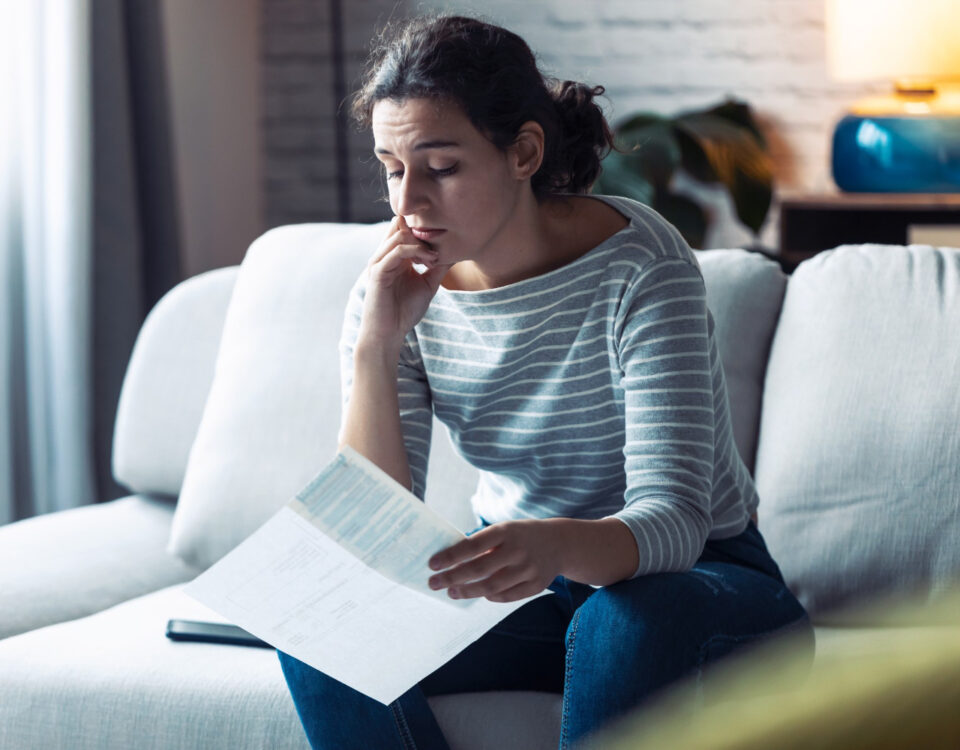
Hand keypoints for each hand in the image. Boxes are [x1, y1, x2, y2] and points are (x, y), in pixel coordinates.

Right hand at [358, 215, 451, 352]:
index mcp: (394, 256)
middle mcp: (384, 255)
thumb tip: (455, 252)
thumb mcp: (428, 284)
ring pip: (399, 234)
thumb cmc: (405, 311)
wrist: (388, 333)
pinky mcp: (378, 272)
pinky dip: (416, 252)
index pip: (404, 228)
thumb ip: (438, 267)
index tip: (440, 249)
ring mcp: (379, 262)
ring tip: (434, 259)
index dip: (423, 232)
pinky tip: (428, 263)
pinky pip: (397, 251)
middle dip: (422, 234)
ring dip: (421, 244)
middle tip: (437, 253)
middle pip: (400, 225)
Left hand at [426, 519, 563, 602]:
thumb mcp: (503, 530)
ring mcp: (528, 569)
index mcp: (505, 531)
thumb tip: (449, 559)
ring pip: (491, 587)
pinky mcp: (536, 585)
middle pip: (479, 569)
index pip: (472, 546)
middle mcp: (517, 550)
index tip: (432, 565)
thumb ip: (481, 543)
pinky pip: (506, 596)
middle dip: (453, 578)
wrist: (560, 543)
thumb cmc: (521, 536)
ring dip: (467, 591)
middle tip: (434, 584)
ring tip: (452, 592)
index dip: (450, 557)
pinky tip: (479, 594)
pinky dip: (490, 597)